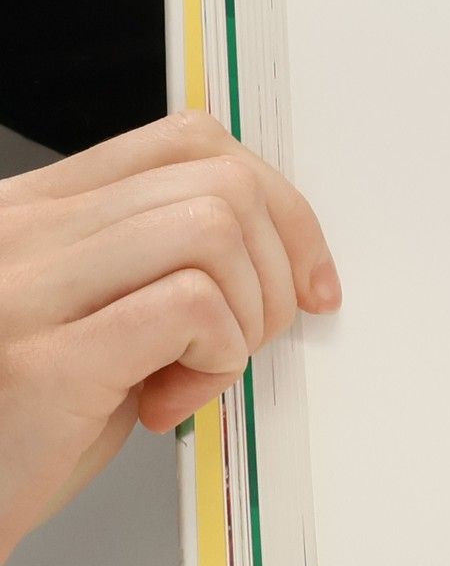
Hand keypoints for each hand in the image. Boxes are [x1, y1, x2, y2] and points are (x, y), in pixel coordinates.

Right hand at [0, 113, 339, 563]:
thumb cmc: (20, 424)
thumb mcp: (89, 316)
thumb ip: (155, 265)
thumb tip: (277, 250)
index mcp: (35, 210)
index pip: (187, 142)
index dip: (277, 204)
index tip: (305, 276)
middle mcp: (21, 231)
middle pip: (220, 183)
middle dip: (277, 269)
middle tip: (244, 339)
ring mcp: (25, 288)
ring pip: (213, 229)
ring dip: (247, 314)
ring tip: (199, 370)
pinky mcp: (46, 361)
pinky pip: (191, 307)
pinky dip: (218, 356)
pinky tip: (172, 398)